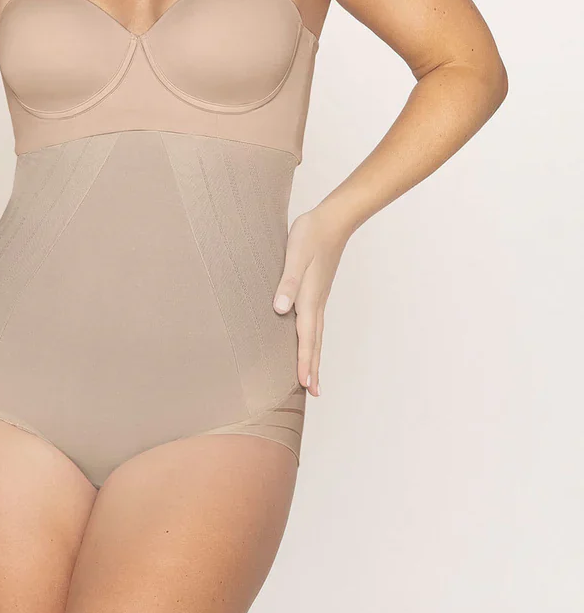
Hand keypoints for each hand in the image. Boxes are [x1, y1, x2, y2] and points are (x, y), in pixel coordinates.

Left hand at [273, 207, 351, 396]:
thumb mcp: (295, 256)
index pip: (306, 336)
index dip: (304, 361)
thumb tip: (280, 309)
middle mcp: (317, 301)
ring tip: (312, 376)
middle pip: (314, 341)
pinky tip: (308, 340)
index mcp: (310, 297)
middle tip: (314, 393)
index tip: (304, 385)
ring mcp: (319, 296)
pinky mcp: (318, 289)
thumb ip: (288, 282)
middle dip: (312, 367)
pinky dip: (312, 338)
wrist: (332, 219)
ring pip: (316, 333)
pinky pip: (315, 322)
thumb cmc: (311, 235)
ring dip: (314, 356)